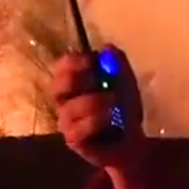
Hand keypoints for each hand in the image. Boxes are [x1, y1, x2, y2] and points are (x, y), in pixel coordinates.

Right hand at [50, 45, 145, 168]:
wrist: (132, 141)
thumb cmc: (123, 110)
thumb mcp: (126, 84)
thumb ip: (119, 65)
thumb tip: (107, 48)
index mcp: (75, 83)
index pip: (62, 66)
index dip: (74, 61)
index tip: (92, 61)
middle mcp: (65, 101)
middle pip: (57, 86)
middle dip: (77, 80)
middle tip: (97, 82)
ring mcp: (66, 122)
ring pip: (69, 108)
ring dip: (94, 102)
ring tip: (114, 102)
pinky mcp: (72, 140)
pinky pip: (77, 129)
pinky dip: (95, 121)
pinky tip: (110, 118)